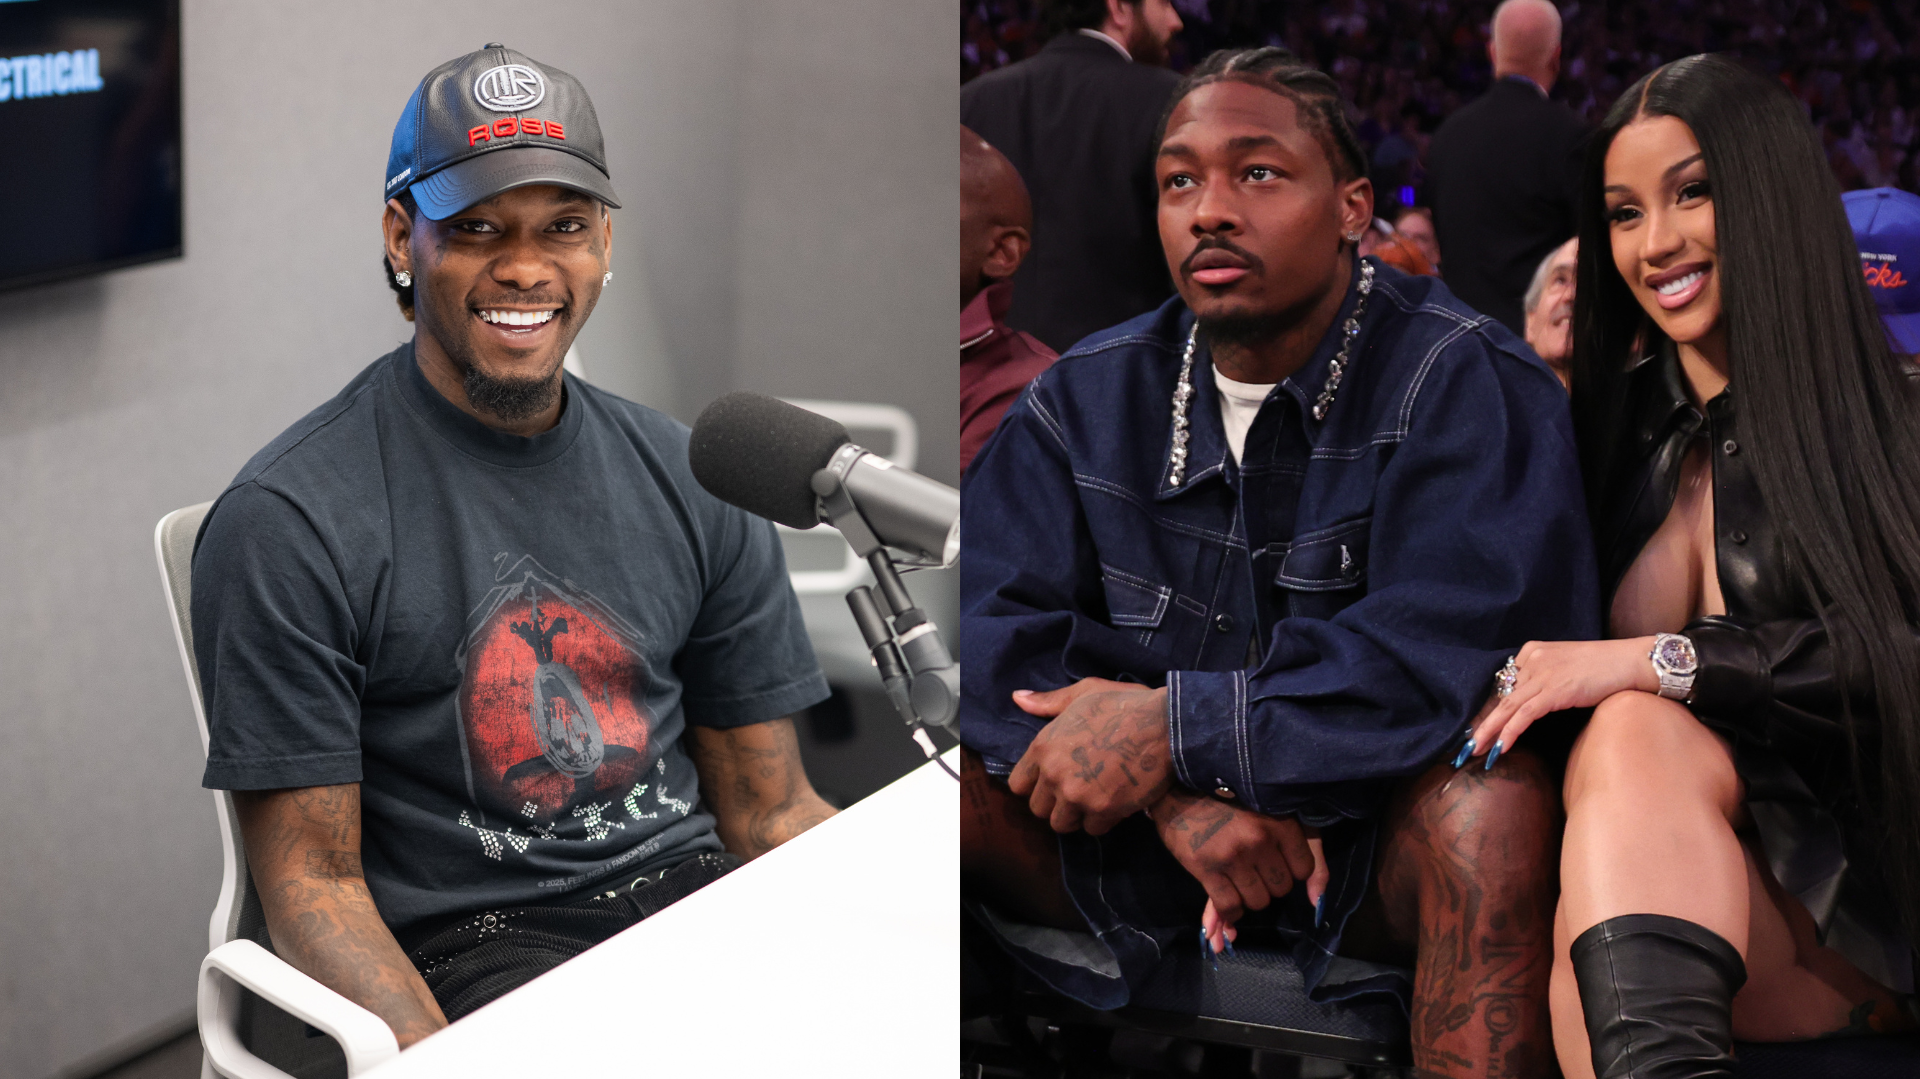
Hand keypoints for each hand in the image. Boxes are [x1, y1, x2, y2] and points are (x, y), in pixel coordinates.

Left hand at [1008, 678, 1172, 834]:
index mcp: (1044, 746)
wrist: (1166, 725)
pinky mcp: (1104, 810)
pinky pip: (1092, 829)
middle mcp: (1055, 774)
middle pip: (1038, 810)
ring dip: (1076, 816)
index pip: (1018, 785)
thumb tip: (1018, 698)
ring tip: (1092, 800)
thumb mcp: (1083, 693)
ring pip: (1062, 824)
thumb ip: (1048, 702)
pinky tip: (1114, 802)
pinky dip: (1103, 820)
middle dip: (1055, 803)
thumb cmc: (1124, 705)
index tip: (1050, 782)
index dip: (1034, 785)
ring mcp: (1078, 795)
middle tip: (1075, 792)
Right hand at [1146, 786, 1327, 952]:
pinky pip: (1229, 906)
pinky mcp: (1205, 868)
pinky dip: (1231, 911)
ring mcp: (1231, 856)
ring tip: (1239, 877)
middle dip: (1270, 883)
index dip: (1290, 868)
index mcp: (1280, 821)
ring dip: (1250, 896)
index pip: (1304, 869)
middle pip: (1281, 889)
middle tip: (1254, 867)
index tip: (1275, 857)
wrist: (1178, 789)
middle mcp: (1259, 839)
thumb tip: (1317, 899)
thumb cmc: (1232, 800)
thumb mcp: (1276, 811)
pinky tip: (1228, 897)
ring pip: (1257, 901)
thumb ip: (1309, 848)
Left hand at [1468, 638, 1658, 762]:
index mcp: (1531, 652)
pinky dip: (1509, 732)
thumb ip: (1543, 679)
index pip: (1502, 685)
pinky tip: (1499, 748)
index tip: (1473, 729)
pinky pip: (1524, 715)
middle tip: (1463, 746)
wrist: (1632, 661)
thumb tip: (1525, 705)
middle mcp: (1532, 659)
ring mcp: (1542, 674)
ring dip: (1487, 733)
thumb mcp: (1565, 668)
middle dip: (1479, 724)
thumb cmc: (1604, 668)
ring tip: (1474, 752)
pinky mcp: (1555, 690)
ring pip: (1506, 707)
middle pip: (1498, 696)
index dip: (1486, 709)